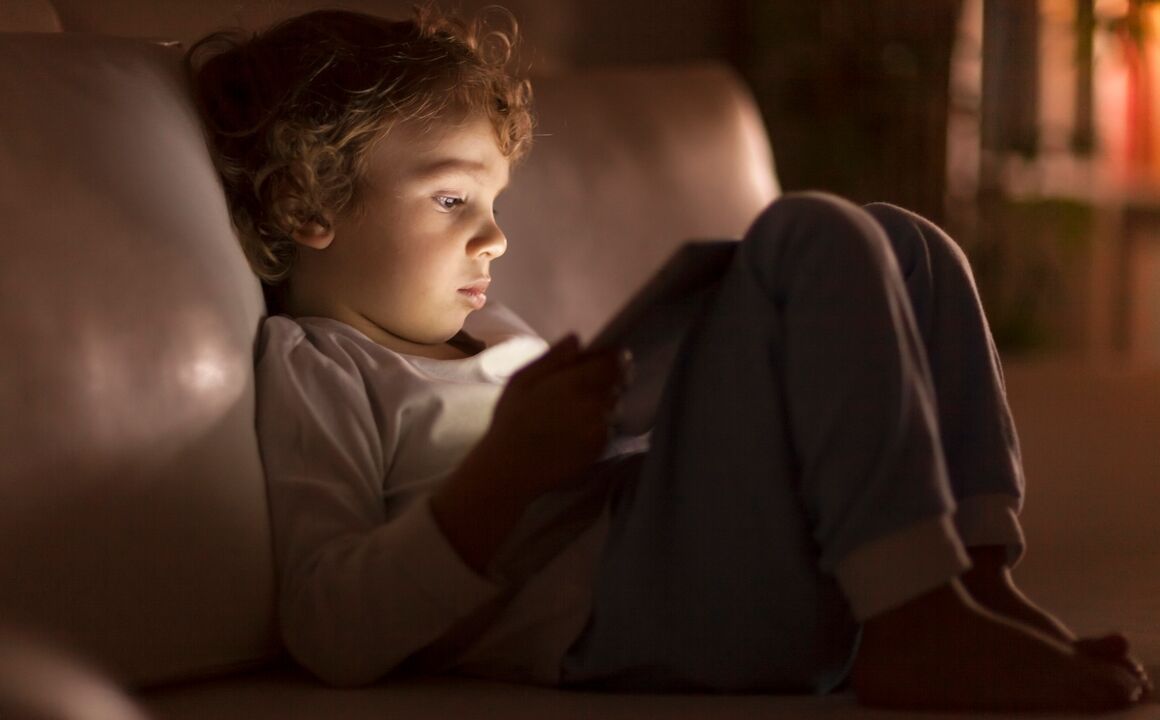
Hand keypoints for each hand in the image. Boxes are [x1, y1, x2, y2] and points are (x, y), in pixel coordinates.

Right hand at [480, 333, 626, 500]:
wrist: (510, 469)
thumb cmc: (511, 420)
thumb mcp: (522, 380)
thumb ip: (553, 358)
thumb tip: (577, 339)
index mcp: (576, 382)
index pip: (614, 361)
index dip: (611, 357)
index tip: (603, 359)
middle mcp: (596, 404)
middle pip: (617, 384)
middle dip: (605, 381)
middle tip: (581, 388)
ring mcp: (601, 429)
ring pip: (613, 407)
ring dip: (602, 405)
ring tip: (575, 413)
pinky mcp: (600, 449)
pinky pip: (608, 429)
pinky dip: (598, 426)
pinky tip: (574, 432)